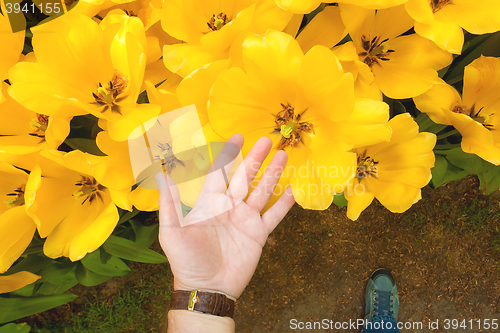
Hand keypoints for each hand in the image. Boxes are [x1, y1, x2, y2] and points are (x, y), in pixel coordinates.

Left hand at [156, 134, 294, 298]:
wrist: (207, 288)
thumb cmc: (186, 261)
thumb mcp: (172, 231)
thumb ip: (170, 203)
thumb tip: (161, 175)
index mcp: (209, 202)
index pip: (220, 172)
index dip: (228, 154)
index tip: (237, 137)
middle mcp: (229, 206)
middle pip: (245, 177)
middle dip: (255, 158)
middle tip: (266, 140)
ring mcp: (245, 219)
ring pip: (262, 191)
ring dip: (272, 174)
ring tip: (283, 157)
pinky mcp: (258, 234)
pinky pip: (274, 216)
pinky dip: (284, 205)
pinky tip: (293, 190)